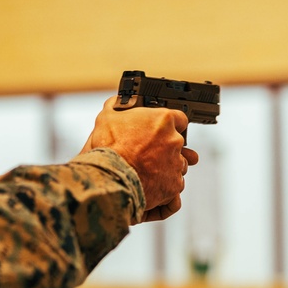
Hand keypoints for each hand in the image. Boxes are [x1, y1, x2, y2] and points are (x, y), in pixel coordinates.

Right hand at [80, 97, 198, 222]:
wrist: (109, 177)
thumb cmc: (108, 148)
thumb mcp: (107, 117)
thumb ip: (116, 106)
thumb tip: (117, 102)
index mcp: (162, 120)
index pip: (179, 118)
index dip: (171, 124)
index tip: (163, 130)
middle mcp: (174, 140)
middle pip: (178, 143)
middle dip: (166, 148)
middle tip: (150, 153)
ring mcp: (176, 163)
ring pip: (178, 164)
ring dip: (167, 167)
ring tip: (149, 170)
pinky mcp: (173, 184)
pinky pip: (175, 184)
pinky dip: (166, 185)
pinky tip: (152, 184)